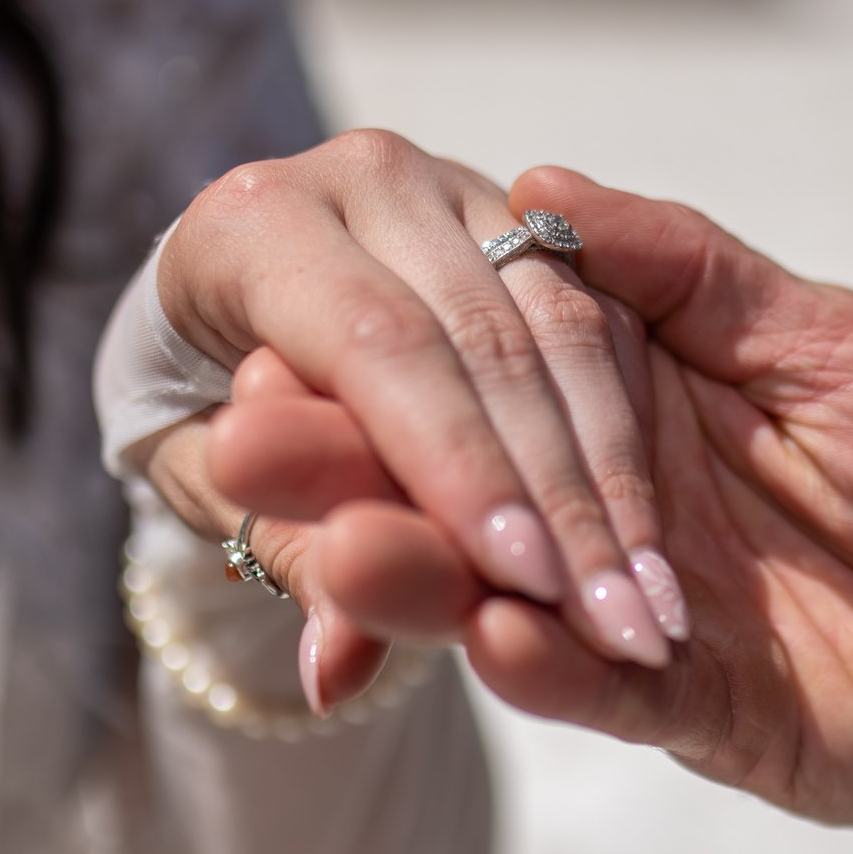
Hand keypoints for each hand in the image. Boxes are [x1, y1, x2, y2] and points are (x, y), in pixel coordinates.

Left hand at [146, 130, 684, 699]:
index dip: (456, 464)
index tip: (520, 579)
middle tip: (609, 622)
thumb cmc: (202, 413)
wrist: (219, 322)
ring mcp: (456, 188)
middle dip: (553, 494)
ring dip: (611, 482)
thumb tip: (337, 676)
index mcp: (254, 218)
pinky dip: (626, 445)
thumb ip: (293, 566)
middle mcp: (362, 177)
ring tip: (645, 609)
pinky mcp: (530, 218)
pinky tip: (651, 551)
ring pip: (562, 331)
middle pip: (484, 339)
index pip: (377, 344)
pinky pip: (602, 327)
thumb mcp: (218, 496)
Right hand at [220, 167, 852, 828]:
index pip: (489, 369)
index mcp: (641, 387)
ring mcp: (643, 606)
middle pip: (463, 488)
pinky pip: (601, 691)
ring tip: (351, 555)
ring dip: (424, 580)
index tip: (279, 342)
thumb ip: (696, 283)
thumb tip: (539, 187)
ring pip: (506, 595)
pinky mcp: (694, 707)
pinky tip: (492, 639)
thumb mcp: (847, 349)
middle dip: (359, 475)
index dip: (392, 364)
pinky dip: (548, 669)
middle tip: (247, 457)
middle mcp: (616, 496)